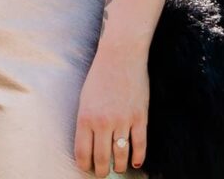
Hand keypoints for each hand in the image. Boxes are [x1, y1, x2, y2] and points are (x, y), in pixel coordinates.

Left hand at [74, 47, 148, 176]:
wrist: (120, 57)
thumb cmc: (99, 77)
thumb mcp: (84, 99)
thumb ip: (86, 121)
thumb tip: (88, 144)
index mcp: (85, 117)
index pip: (83, 151)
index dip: (84, 164)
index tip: (86, 169)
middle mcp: (103, 122)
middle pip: (102, 157)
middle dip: (101, 170)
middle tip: (102, 174)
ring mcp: (123, 121)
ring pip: (121, 155)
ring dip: (119, 166)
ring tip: (117, 169)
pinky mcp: (140, 118)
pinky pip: (140, 145)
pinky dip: (138, 157)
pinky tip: (135, 163)